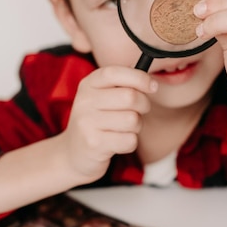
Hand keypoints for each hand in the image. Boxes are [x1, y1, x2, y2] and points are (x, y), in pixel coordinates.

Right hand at [62, 65, 155, 182]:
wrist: (73, 154)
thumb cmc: (97, 122)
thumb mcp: (102, 98)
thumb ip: (123, 86)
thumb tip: (151, 82)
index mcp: (88, 85)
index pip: (115, 73)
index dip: (139, 78)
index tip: (152, 86)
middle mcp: (84, 101)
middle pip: (130, 97)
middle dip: (144, 105)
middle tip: (139, 112)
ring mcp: (87, 123)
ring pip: (132, 120)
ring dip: (136, 127)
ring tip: (124, 129)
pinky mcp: (94, 144)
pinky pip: (130, 140)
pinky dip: (130, 143)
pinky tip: (118, 143)